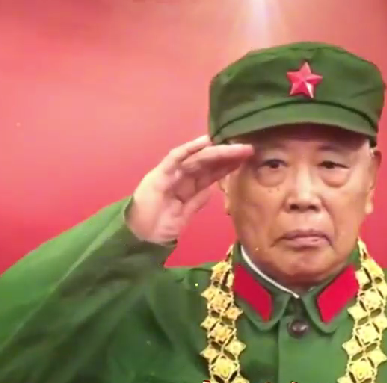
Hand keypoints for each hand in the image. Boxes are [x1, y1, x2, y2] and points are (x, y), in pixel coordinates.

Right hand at [127, 135, 253, 243]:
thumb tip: (212, 190)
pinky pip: (176, 158)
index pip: (211, 172)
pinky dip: (189, 148)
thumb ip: (196, 202)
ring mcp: (170, 174)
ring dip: (216, 151)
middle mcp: (181, 176)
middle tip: (248, 149)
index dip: (228, 165)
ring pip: (197, 158)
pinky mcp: (160, 175)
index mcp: (187, 186)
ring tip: (234, 146)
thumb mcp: (184, 215)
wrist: (138, 236)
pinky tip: (205, 141)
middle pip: (208, 162)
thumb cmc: (158, 227)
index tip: (246, 159)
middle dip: (228, 155)